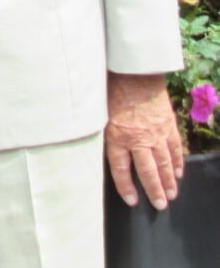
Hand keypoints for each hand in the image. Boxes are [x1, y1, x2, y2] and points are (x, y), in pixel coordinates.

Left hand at [105, 72, 183, 209]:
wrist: (135, 73)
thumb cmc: (112, 90)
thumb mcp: (99, 113)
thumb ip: (103, 132)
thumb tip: (99, 146)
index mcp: (117, 136)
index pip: (121, 169)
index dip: (126, 186)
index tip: (132, 201)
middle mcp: (138, 139)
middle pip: (148, 171)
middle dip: (154, 190)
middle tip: (160, 205)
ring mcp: (156, 133)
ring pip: (165, 163)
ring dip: (169, 181)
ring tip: (171, 195)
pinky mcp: (168, 126)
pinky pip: (175, 149)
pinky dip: (178, 163)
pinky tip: (179, 173)